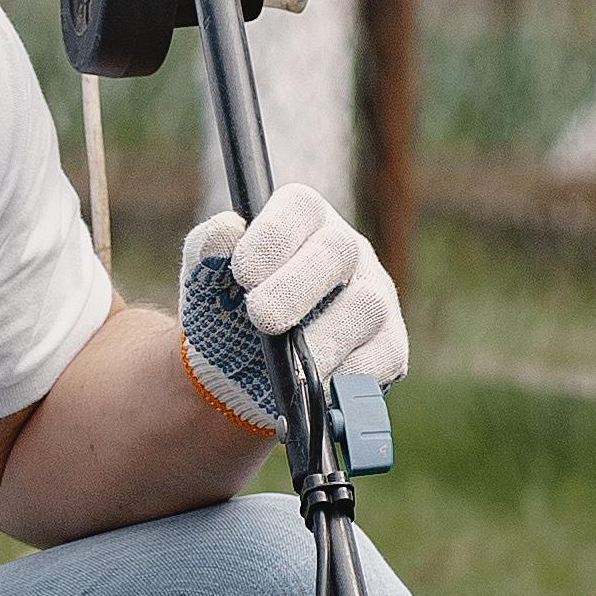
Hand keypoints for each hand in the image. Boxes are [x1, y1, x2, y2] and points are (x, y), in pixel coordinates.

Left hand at [173, 185, 411, 431]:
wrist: (238, 372)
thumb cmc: (226, 310)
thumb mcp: (206, 277)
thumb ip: (208, 248)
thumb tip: (225, 233)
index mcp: (302, 221)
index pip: (300, 208)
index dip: (274, 236)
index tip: (242, 272)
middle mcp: (346, 250)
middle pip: (338, 251)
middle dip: (296, 287)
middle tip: (262, 317)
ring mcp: (374, 296)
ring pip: (366, 306)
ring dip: (325, 339)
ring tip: (290, 366)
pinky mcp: (389, 344)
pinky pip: (382, 357)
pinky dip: (349, 376)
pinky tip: (318, 387)